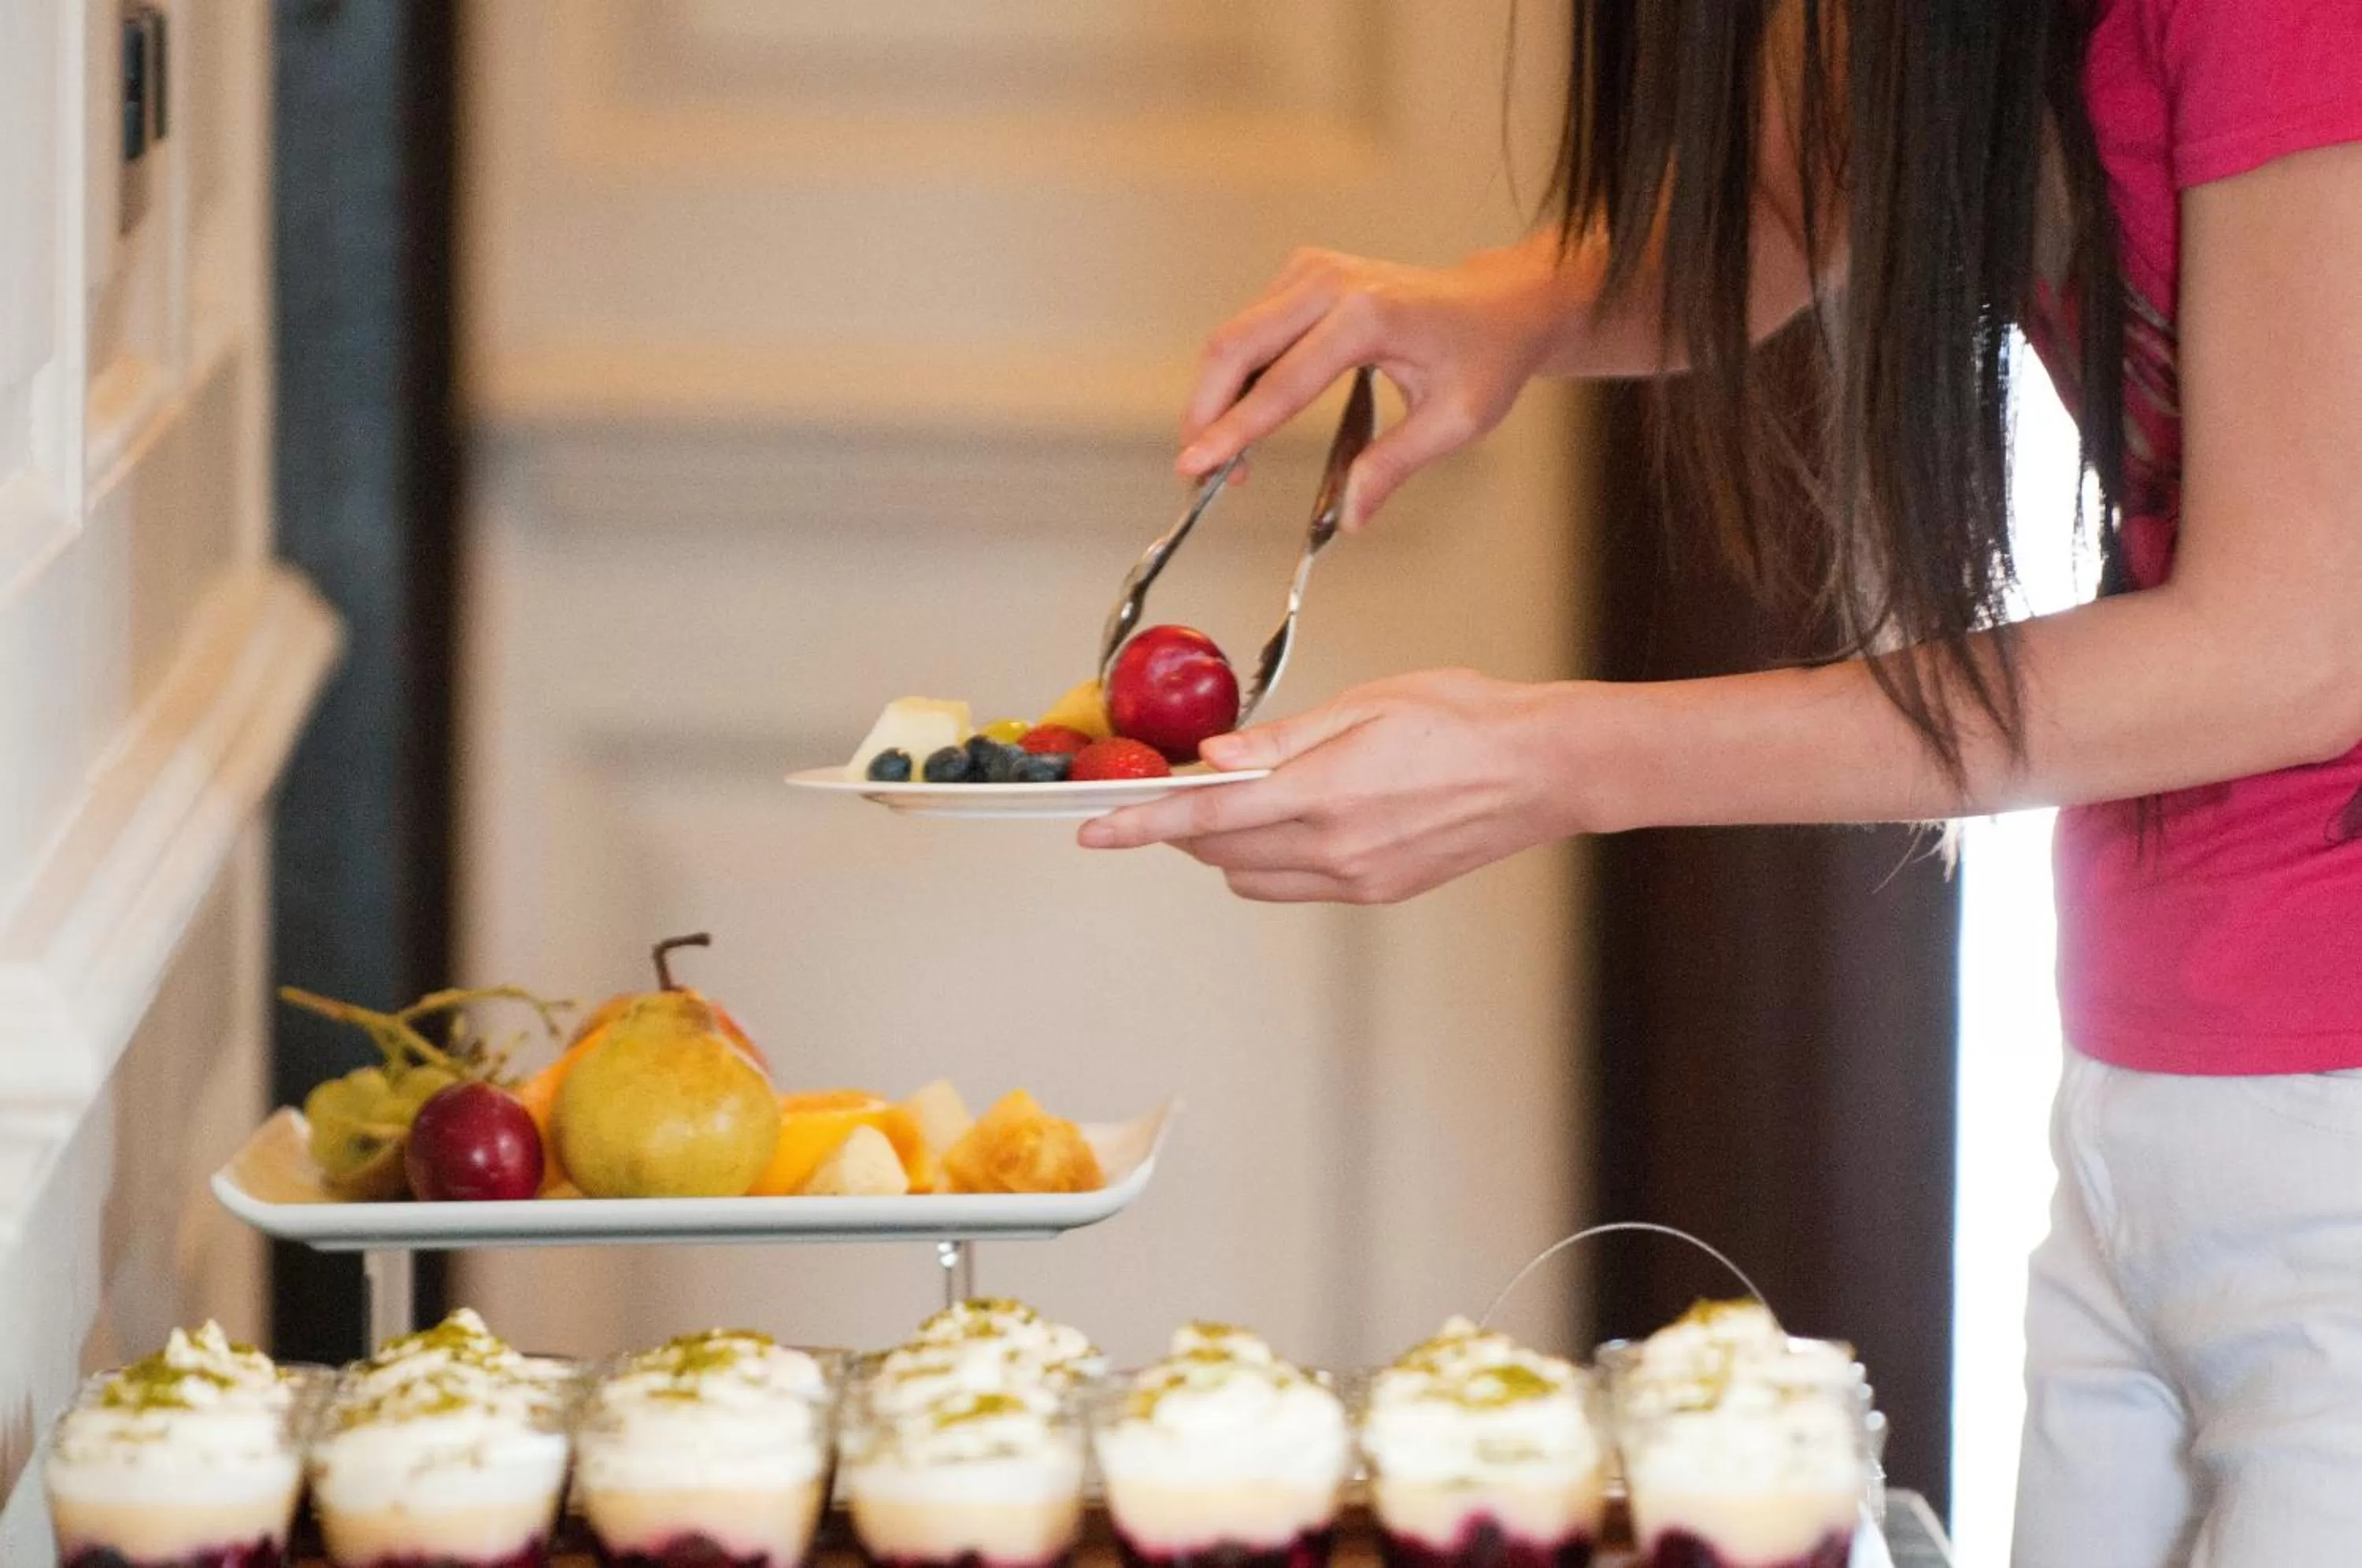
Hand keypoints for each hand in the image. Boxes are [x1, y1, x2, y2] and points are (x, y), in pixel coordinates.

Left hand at [1077, 670, 1580, 903]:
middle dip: (1184, 828)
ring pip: (1252, 879)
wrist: (1541, 770)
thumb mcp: (1365, 705)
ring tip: (1238, 803)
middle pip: (1219, 856)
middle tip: (1177, 788)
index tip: (1093, 831)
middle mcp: (1335, 849)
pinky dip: (1271, 860)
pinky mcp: (1378, 891)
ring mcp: (1357, 879)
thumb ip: (1282, 739)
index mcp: (1324, 794)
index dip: (1141, 826)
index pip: (1207, 820)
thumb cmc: (1463, 719)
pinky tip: (1289, 822)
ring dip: (1225, 849)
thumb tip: (1215, 758)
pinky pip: (1296, 886)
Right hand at [1180, 240, 1583, 529]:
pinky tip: (1245, 419)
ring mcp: (1311, 272)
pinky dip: (1236, 377)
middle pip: (1234, 346)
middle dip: (1205, 412)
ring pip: (1233, 338)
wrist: (1499, 306)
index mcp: (1368, 316)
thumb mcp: (1455, 421)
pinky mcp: (1302, 276)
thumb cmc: (1484, 357)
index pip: (1281, 382)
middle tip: (1197, 471)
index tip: (1195, 466)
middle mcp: (1331, 282)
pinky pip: (1249, 329)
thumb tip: (1349, 516)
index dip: (1234, 430)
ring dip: (1216, 398)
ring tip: (1226, 458)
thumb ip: (1394, 465)